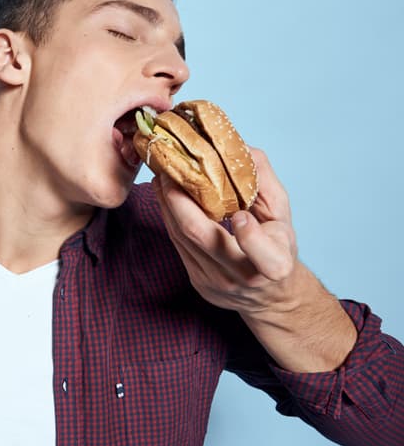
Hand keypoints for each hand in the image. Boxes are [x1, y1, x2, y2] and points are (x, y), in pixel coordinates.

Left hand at [152, 148, 298, 314]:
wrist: (269, 296)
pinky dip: (170, 217)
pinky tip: (166, 196)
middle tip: (170, 170)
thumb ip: (265, 184)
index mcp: (275, 265)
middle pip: (203, 239)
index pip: (266, 258)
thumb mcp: (283, 216)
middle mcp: (243, 277)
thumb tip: (242, 149)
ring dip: (168, 204)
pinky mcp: (197, 281)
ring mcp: (215, 282)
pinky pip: (177, 244)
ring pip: (183, 239)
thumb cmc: (277, 246)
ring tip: (163, 176)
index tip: (240, 215)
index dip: (251, 237)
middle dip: (181, 201)